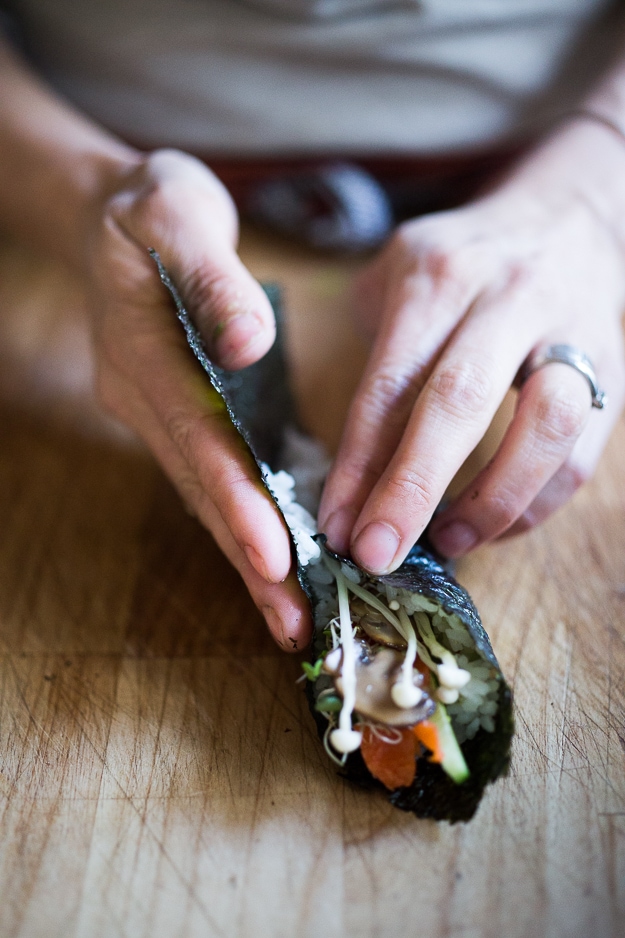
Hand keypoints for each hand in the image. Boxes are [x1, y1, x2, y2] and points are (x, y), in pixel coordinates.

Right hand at [87, 149, 310, 648]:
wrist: (117, 218)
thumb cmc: (151, 210)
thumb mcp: (176, 214)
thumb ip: (211, 278)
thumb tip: (249, 343)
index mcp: (142, 354)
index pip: (195, 438)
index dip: (235, 499)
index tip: (275, 556)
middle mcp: (145, 399)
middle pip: (202, 488)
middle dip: (248, 558)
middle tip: (293, 622)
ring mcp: (162, 415)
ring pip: (209, 496)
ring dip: (250, 559)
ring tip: (293, 618)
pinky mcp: (186, 418)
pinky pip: (219, 479)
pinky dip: (251, 525)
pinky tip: (284, 565)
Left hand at [319, 121, 624, 569]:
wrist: (563, 218)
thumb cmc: (460, 265)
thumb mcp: (396, 280)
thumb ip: (374, 365)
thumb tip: (350, 472)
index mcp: (436, 276)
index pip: (389, 383)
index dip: (358, 463)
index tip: (333, 526)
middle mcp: (505, 296)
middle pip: (458, 401)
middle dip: (411, 489)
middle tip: (375, 555)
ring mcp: (567, 330)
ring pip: (545, 426)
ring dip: (492, 502)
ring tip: (446, 544)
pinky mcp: (612, 366)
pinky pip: (582, 452)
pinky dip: (537, 502)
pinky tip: (494, 526)